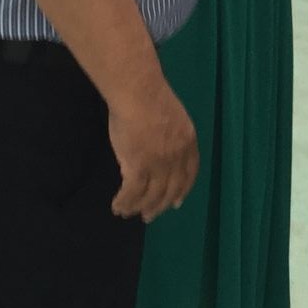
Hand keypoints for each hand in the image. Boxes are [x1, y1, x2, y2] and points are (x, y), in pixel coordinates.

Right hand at [109, 81, 199, 221]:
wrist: (138, 92)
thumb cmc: (150, 96)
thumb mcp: (173, 117)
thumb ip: (170, 135)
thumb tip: (160, 147)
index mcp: (188, 142)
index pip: (189, 174)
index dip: (182, 190)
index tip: (176, 203)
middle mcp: (177, 157)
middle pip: (171, 189)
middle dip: (159, 206)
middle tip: (149, 216)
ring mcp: (159, 164)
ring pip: (150, 195)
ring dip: (138, 208)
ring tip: (127, 213)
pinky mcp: (138, 167)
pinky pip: (132, 193)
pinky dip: (124, 202)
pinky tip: (117, 207)